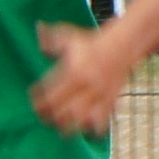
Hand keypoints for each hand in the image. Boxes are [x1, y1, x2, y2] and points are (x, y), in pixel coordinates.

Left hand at [30, 16, 138, 138]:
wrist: (122, 46)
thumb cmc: (91, 43)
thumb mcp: (69, 37)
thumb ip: (51, 38)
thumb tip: (38, 28)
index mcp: (72, 70)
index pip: (49, 93)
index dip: (38, 101)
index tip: (35, 102)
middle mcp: (85, 85)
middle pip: (62, 110)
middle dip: (50, 117)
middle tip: (45, 117)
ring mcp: (98, 95)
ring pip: (80, 120)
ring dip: (68, 127)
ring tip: (62, 128)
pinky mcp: (110, 101)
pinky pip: (101, 122)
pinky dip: (93, 130)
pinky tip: (86, 129)